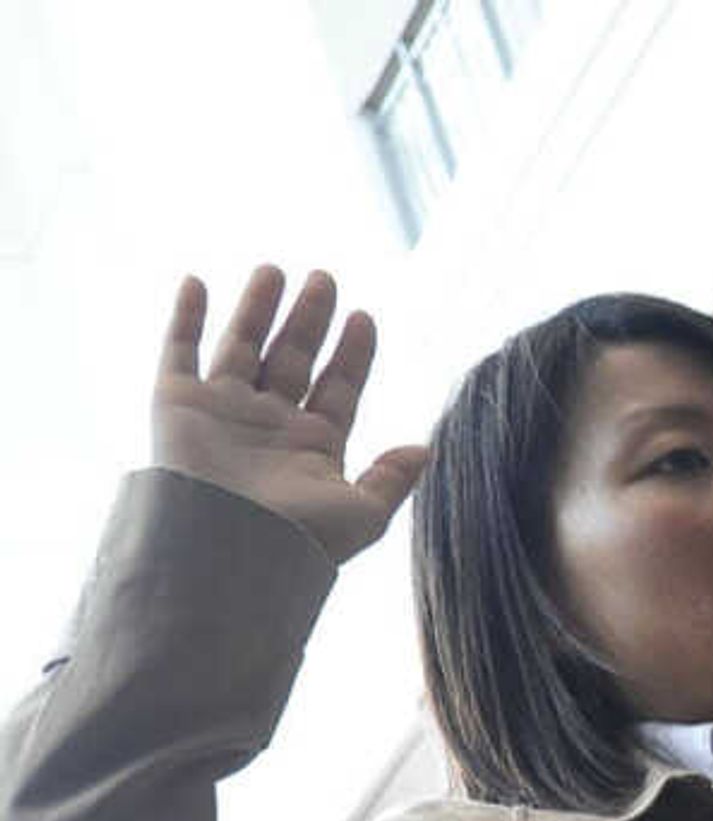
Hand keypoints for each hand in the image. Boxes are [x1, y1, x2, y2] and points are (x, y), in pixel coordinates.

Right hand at [152, 268, 426, 565]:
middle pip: (293, 357)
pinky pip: (179, 350)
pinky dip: (186, 316)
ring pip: (243, 345)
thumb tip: (424, 447)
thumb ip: (392, 478)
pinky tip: (198, 282)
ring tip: (276, 269)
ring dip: (258, 307)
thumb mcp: (363, 512)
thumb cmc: (300, 540)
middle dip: (310, 319)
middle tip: (326, 278)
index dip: (353, 353)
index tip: (366, 318)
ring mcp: (223, 411)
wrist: (228, 547)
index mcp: (313, 446)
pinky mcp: (177, 404)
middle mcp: (269, 424)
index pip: (338, 387)